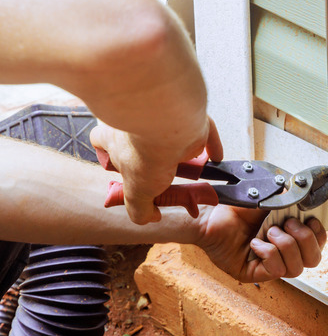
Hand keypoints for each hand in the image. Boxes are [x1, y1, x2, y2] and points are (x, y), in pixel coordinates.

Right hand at [90, 116, 222, 223]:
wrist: (168, 125)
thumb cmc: (143, 151)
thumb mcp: (136, 191)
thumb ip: (139, 208)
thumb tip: (149, 217)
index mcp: (114, 138)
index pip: (103, 141)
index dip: (111, 154)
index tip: (119, 166)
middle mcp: (138, 125)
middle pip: (142, 139)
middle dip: (152, 155)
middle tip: (160, 172)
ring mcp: (164, 120)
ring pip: (173, 134)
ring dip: (183, 150)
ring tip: (189, 168)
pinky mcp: (189, 118)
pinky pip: (204, 130)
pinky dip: (211, 144)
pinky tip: (215, 156)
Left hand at [196, 205, 326, 282]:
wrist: (211, 215)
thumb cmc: (237, 208)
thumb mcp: (268, 198)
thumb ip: (289, 197)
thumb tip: (304, 194)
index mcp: (291, 236)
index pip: (318, 244)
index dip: (319, 234)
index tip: (309, 219)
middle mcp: (284, 253)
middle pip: (313, 260)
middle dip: (305, 239)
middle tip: (287, 224)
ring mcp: (270, 265)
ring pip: (296, 268)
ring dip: (286, 246)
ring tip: (269, 231)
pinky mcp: (254, 274)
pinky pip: (275, 271)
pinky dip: (269, 253)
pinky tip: (255, 243)